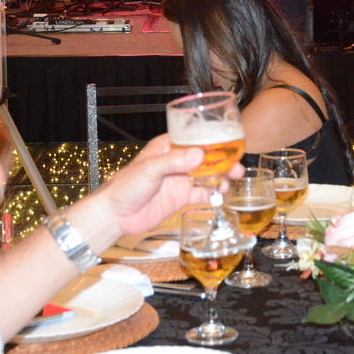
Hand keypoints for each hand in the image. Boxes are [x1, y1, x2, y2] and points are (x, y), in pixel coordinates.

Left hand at [89, 134, 242, 236]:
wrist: (116, 215)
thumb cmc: (125, 186)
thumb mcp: (150, 169)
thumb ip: (175, 162)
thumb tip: (200, 155)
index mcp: (168, 147)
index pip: (195, 138)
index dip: (214, 140)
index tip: (231, 142)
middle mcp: (177, 161)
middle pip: (206, 158)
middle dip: (224, 161)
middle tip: (237, 166)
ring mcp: (180, 180)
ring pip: (208, 176)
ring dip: (221, 178)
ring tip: (229, 183)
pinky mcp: (181, 198)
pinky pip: (202, 194)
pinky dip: (212, 195)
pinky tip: (218, 197)